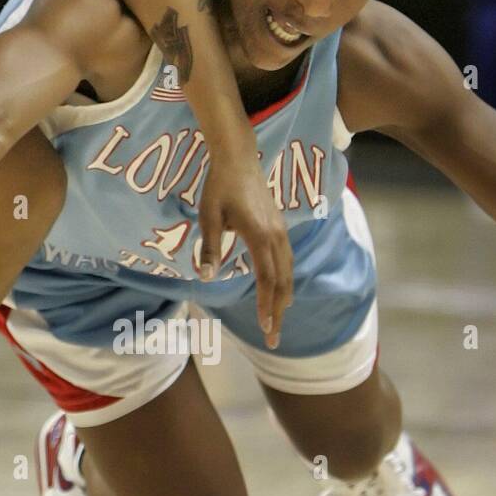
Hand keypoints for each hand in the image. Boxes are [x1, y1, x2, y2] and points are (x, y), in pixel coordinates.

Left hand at [198, 150, 292, 347]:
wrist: (238, 158)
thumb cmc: (219, 186)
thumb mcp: (208, 217)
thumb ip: (210, 248)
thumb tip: (206, 277)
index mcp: (258, 235)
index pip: (266, 279)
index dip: (266, 305)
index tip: (264, 328)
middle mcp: (275, 236)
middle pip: (282, 281)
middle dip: (278, 311)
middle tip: (273, 337)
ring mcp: (280, 230)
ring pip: (288, 271)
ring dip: (284, 297)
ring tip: (278, 318)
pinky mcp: (279, 226)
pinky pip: (287, 259)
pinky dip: (285, 279)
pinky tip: (280, 288)